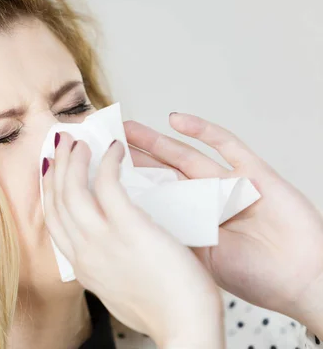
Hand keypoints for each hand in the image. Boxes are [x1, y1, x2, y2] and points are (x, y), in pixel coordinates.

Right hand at [42, 132, 224, 348]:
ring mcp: (102, 240)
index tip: (53, 170)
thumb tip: (108, 248)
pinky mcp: (129, 228)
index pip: (53, 221)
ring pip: (72, 188)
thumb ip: (107, 267)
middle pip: (56, 200)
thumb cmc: (165, 312)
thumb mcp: (120, 290)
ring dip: (74, 158)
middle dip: (56, 166)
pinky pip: (107, 183)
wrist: (186, 329)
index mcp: (82, 267)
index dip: (50, 189)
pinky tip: (115, 148)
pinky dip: (107, 161)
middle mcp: (83, 252)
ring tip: (81, 140)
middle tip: (62, 144)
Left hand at [123, 113, 322, 334]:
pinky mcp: (253, 172)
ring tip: (129, 127)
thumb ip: (169, 234)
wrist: (301, 280)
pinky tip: (177, 120)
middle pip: (163, 173)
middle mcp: (205, 200)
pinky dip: (203, 131)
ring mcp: (228, 184)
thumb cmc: (254, 277)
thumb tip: (123, 220)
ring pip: (185, 155)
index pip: (152, 197)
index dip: (128, 183)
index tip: (99, 172)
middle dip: (134, 157)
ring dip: (157, 140)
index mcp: (191, 221)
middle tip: (105, 141)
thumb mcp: (197, 257)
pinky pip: (226, 145)